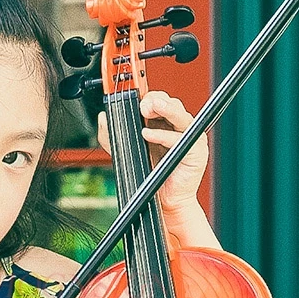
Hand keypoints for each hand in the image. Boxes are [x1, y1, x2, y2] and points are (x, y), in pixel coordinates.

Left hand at [97, 90, 208, 216]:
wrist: (163, 201)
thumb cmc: (151, 176)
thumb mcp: (127, 150)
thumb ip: (113, 136)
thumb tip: (103, 118)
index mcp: (164, 124)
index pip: (159, 101)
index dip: (147, 96)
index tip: (134, 96)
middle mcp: (178, 128)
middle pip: (172, 103)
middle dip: (155, 100)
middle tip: (142, 104)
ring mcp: (189, 138)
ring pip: (180, 115)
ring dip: (165, 109)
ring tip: (148, 108)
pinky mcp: (195, 151)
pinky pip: (180, 138)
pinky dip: (163, 135)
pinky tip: (148, 134)